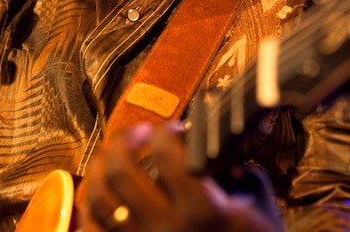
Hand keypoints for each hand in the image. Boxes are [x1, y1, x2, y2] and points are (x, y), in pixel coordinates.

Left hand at [76, 121, 281, 231]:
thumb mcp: (257, 200)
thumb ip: (235, 168)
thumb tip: (211, 147)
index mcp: (202, 210)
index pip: (166, 155)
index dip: (165, 131)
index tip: (173, 128)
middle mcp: (166, 228)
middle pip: (120, 172)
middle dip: (125, 139)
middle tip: (138, 132)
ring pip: (99, 199)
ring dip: (101, 166)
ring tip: (113, 154)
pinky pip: (93, 229)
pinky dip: (92, 205)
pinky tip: (103, 190)